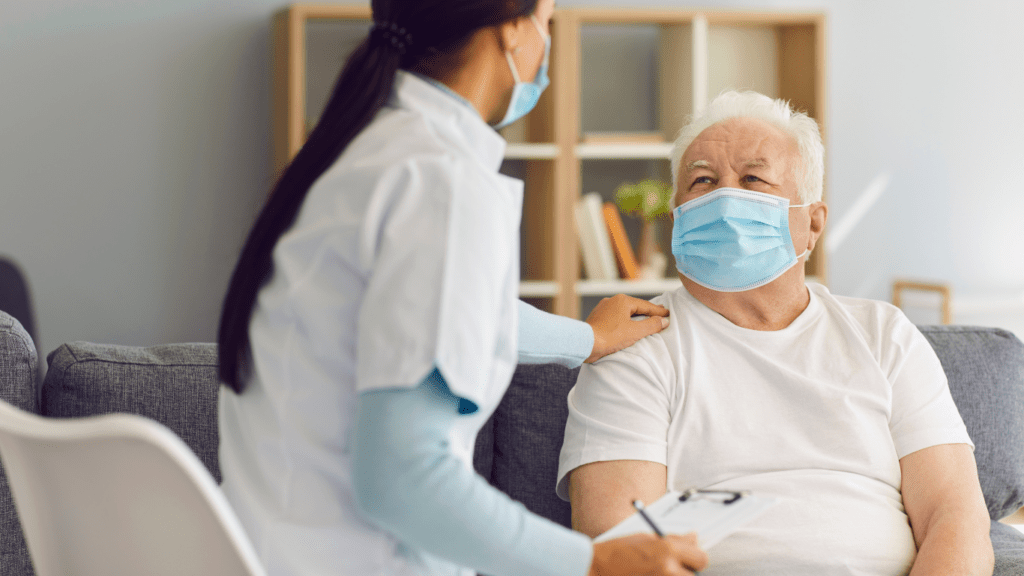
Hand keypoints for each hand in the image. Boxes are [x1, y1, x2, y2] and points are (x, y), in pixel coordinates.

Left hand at [584, 294, 669, 362]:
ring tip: (644, 320)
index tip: (668, 313)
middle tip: (659, 314)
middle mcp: (612, 301)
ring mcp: (603, 309)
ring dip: (634, 317)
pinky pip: (615, 318)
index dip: (658, 311)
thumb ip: (651, 325)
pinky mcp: (597, 318)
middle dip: (647, 312)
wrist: (585, 343)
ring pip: (623, 312)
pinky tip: (626, 326)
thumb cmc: (609, 337)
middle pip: (634, 307)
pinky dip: (623, 321)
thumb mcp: (635, 332)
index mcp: (622, 301)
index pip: (645, 306)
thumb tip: (663, 321)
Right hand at [589, 532, 707, 575]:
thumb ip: (674, 540)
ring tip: (657, 573)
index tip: (689, 559)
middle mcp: (668, 570)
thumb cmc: (617, 553)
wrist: (595, 570)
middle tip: (672, 568)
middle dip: (686, 572)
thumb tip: (694, 538)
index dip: (695, 558)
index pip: (701, 558)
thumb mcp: (647, 538)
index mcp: (667, 550)